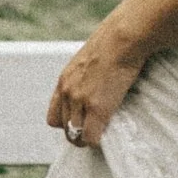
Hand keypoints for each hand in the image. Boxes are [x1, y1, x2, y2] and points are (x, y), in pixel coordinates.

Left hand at [46, 5, 148, 150]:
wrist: (123, 37)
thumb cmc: (114, 41)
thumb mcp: (90, 58)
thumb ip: (87, 75)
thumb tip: (98, 83)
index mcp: (64, 80)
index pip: (54, 116)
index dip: (69, 121)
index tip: (84, 120)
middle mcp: (67, 92)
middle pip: (64, 128)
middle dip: (78, 132)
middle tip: (96, 130)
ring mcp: (80, 100)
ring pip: (75, 136)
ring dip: (88, 138)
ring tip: (102, 134)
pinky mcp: (97, 107)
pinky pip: (91, 138)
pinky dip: (98, 141)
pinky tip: (109, 132)